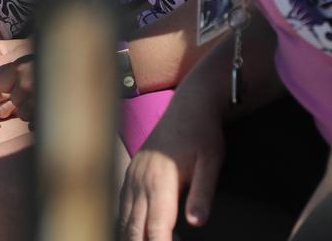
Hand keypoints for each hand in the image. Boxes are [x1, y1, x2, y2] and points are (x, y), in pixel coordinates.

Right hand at [119, 90, 224, 240]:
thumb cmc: (202, 133)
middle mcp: (141, 180)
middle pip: (135, 229)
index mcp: (160, 180)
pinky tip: (136, 235)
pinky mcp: (132, 173)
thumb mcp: (211, 163)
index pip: (157, 228)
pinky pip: (122, 206)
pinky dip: (127, 225)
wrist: (188, 105)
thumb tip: (197, 223)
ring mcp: (133, 176)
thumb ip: (202, 194)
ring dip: (134, 239)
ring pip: (125, 220)